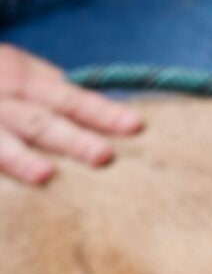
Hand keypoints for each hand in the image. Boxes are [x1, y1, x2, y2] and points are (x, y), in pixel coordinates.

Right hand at [0, 44, 142, 184]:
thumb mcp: (19, 72)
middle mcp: (0, 99)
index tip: (136, 126)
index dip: (102, 112)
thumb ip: (57, 93)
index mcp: (22, 80)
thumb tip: (112, 115)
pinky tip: (7, 201)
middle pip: (39, 122)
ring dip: (19, 159)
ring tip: (44, 176)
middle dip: (70, 139)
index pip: (70, 99)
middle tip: (104, 156)